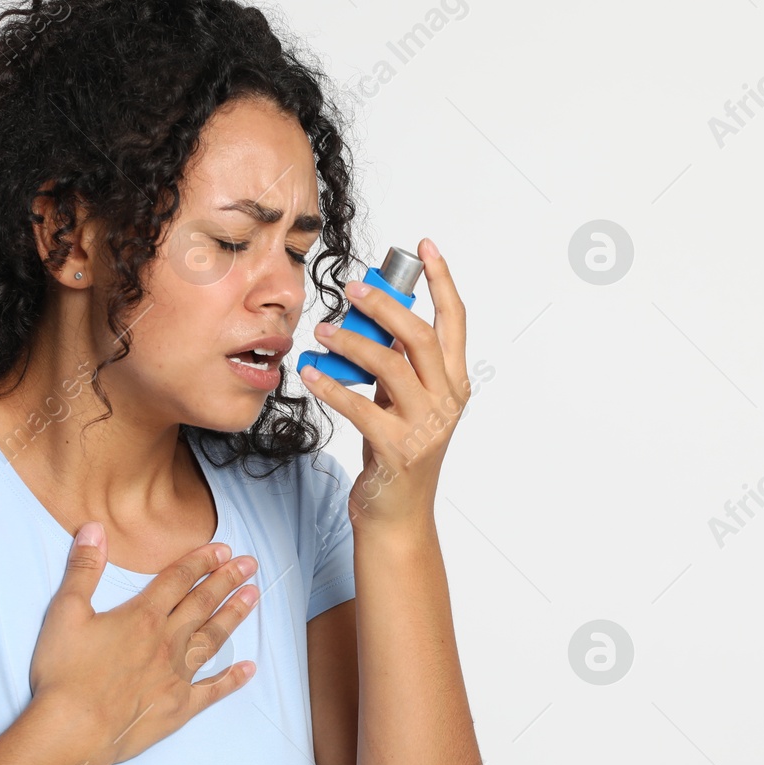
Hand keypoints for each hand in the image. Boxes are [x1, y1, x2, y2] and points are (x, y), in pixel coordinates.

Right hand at [28, 523, 258, 764]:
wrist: (74, 731)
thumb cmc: (66, 673)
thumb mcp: (65, 612)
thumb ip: (84, 569)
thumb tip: (94, 528)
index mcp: (142, 616)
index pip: (178, 580)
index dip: (201, 561)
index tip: (223, 550)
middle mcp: (167, 642)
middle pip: (203, 604)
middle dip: (227, 580)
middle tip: (251, 564)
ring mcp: (177, 675)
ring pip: (213, 638)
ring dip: (234, 616)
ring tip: (254, 597)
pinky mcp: (179, 707)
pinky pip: (212, 690)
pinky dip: (231, 679)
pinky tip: (249, 669)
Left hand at [298, 237, 469, 525]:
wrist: (397, 517)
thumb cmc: (397, 456)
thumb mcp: (404, 404)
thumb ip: (398, 366)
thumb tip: (374, 320)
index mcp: (453, 384)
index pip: (454, 321)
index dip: (441, 280)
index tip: (423, 247)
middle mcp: (446, 401)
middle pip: (419, 336)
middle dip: (385, 305)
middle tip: (352, 288)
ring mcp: (425, 426)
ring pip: (389, 365)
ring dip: (351, 342)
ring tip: (321, 331)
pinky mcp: (397, 449)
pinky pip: (359, 406)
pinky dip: (330, 387)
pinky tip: (309, 374)